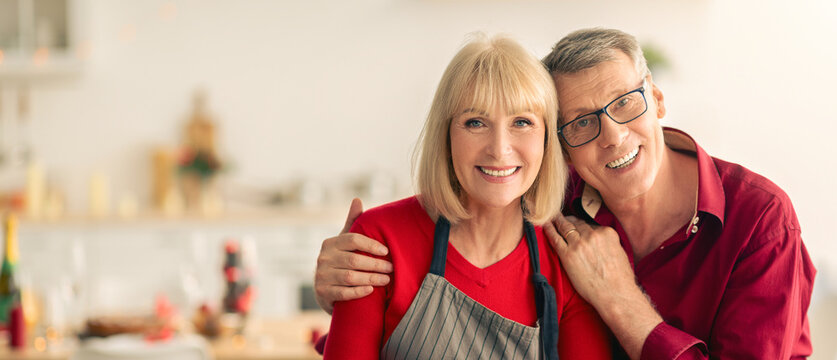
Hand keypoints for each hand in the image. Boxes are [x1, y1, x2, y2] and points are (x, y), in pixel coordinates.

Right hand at [314, 198, 392, 313]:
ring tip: (386, 279)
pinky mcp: (323, 293)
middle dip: (375, 264)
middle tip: (391, 268)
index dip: (371, 245)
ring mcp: (321, 276)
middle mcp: (323, 259)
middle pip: (354, 260)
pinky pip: (344, 293)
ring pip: (350, 277)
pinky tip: (371, 290)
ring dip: (371, 278)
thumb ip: (352, 222)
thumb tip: (357, 199)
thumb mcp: (344, 242)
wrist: (325, 290)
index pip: (352, 240)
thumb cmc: (340, 261)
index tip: (387, 251)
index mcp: (330, 243)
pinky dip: (359, 291)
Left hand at [545, 214, 661, 358]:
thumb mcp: (620, 253)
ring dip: (557, 221)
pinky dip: (549, 230)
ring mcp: (579, 244)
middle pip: (576, 223)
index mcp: (607, 233)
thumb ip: (608, 243)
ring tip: (551, 217)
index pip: (590, 224)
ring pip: (565, 227)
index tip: (576, 224)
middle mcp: (592, 235)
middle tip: (560, 216)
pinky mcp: (568, 255)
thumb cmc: (620, 279)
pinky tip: (545, 225)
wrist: (615, 294)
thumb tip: (601, 241)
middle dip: (568, 220)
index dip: (581, 225)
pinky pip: (555, 238)